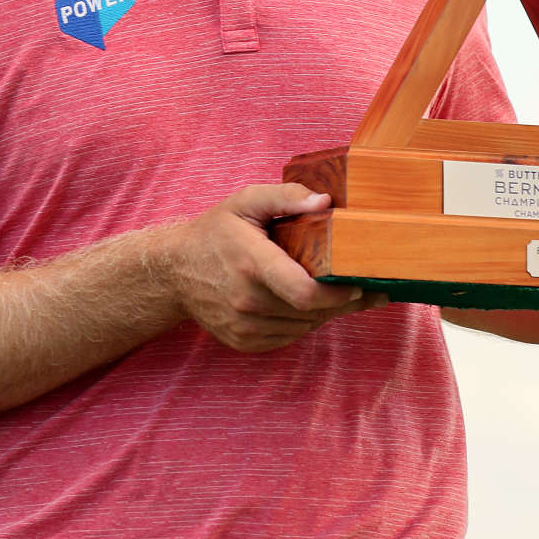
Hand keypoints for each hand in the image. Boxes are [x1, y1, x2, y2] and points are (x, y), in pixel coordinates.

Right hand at [165, 183, 387, 352]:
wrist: (174, 270)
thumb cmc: (214, 232)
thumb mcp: (245, 201)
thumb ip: (286, 197)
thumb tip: (325, 202)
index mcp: (253, 264)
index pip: (305, 293)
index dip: (339, 295)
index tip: (358, 284)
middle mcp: (247, 301)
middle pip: (311, 312)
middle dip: (341, 302)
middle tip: (364, 289)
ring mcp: (244, 326)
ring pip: (303, 327)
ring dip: (324, 313)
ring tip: (337, 294)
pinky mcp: (243, 341)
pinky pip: (288, 337)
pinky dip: (303, 323)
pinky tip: (305, 305)